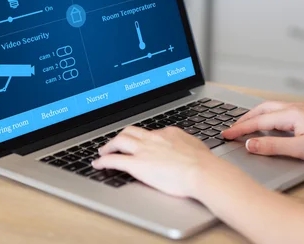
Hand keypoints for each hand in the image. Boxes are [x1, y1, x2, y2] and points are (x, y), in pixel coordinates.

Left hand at [92, 126, 232, 197]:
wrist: (202, 171)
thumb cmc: (204, 164)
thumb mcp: (195, 147)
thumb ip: (186, 146)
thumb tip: (187, 150)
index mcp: (168, 133)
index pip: (150, 133)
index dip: (142, 138)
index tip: (138, 142)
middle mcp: (153, 138)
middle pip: (130, 132)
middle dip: (121, 136)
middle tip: (115, 142)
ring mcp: (143, 150)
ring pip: (119, 141)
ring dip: (109, 146)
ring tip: (103, 152)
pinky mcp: (136, 164)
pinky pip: (114, 160)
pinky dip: (103, 161)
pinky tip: (98, 164)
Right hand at [221, 101, 303, 162]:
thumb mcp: (300, 149)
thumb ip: (272, 146)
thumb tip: (250, 144)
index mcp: (290, 114)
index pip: (257, 121)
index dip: (240, 129)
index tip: (226, 134)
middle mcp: (294, 107)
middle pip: (261, 109)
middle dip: (244, 118)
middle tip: (231, 128)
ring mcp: (301, 109)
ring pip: (271, 108)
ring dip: (255, 115)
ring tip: (245, 124)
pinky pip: (280, 110)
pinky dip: (267, 115)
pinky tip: (268, 123)